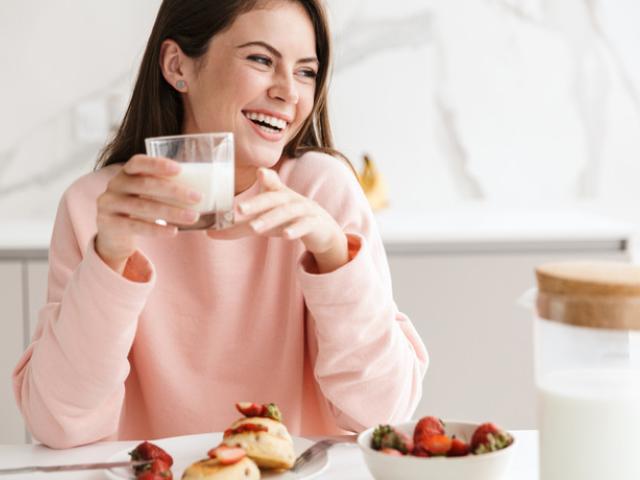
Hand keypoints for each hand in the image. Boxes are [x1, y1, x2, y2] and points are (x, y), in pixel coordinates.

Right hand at [95, 155, 201, 272]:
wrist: (113, 235)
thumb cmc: (139, 209)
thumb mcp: (147, 194)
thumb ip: (165, 187)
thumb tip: (205, 189)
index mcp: (126, 173)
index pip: (138, 162)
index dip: (157, 164)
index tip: (180, 169)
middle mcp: (115, 185)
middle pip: (145, 185)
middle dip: (174, 191)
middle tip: (198, 197)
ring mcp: (109, 204)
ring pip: (143, 206)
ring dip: (171, 212)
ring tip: (193, 217)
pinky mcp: (109, 224)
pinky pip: (136, 226)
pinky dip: (157, 229)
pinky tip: (174, 231)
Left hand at [207, 167, 348, 272]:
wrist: (322, 230)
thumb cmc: (288, 220)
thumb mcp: (265, 220)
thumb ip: (239, 226)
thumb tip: (208, 233)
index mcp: (279, 194)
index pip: (270, 184)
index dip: (265, 178)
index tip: (259, 173)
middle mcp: (292, 199)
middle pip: (274, 199)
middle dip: (256, 203)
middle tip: (238, 210)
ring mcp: (305, 211)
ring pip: (287, 213)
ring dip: (270, 219)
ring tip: (254, 227)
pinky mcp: (314, 225)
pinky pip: (305, 226)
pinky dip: (296, 229)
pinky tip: (286, 235)